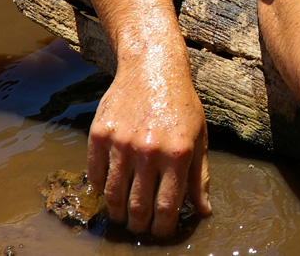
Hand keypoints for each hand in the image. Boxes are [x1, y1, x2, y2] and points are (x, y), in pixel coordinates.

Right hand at [87, 45, 211, 236]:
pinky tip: (108, 190)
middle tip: (140, 228)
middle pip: (138, 206)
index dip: (163, 226)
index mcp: (177, 153)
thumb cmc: (181, 105)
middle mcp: (148, 150)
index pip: (167, 206)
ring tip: (123, 215)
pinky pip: (95, 174)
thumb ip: (199, 177)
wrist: (152, 68)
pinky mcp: (99, 134)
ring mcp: (121, 142)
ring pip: (113, 194)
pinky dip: (100, 188)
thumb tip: (204, 211)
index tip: (162, 232)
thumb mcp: (199, 137)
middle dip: (140, 224)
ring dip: (117, 212)